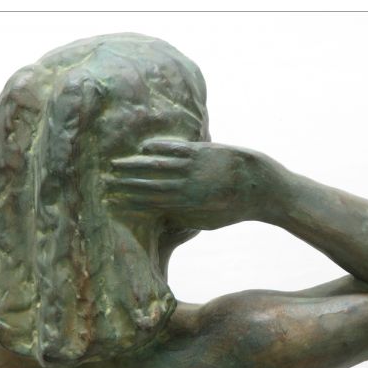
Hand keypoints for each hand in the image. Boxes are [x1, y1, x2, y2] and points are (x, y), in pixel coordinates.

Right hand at [103, 138, 244, 226]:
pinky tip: (145, 147)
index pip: (153, 203)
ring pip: (161, 166)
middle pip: (152, 184)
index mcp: (190, 207)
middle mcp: (192, 187)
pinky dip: (161, 147)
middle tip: (104, 179)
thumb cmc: (232, 209)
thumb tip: (158, 214)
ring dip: (137, 164)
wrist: (263, 188)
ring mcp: (198, 168)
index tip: (113, 199)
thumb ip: (184, 217)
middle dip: (127, 182)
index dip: (131, 200)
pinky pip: (179, 149)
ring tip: (117, 163)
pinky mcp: (206, 151)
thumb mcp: (207, 221)